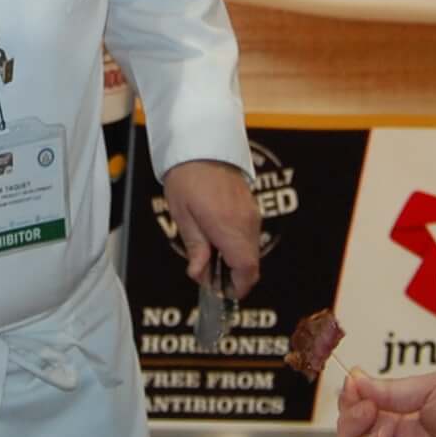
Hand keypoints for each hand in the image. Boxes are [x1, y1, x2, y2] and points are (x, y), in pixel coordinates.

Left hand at [160, 158, 261, 295]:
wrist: (201, 144)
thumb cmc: (188, 176)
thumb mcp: (183, 216)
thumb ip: (195, 248)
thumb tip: (199, 274)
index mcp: (229, 227)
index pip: (246, 270)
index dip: (237, 288)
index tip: (221, 292)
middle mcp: (246, 223)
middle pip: (251, 264)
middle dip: (232, 276)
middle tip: (207, 273)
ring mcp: (252, 213)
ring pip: (250, 250)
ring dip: (234, 259)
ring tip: (206, 252)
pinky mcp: (251, 206)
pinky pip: (249, 235)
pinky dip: (236, 244)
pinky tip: (215, 237)